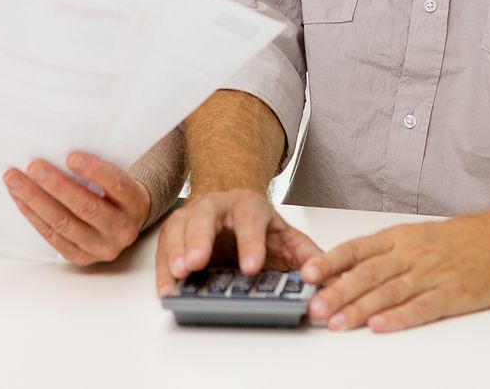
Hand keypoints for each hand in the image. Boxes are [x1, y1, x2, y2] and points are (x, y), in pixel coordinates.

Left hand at [3, 152, 150, 265]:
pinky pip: (52, 236)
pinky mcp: (81, 257)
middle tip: (33, 167)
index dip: (94, 171)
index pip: (117, 184)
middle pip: (86, 207)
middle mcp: (122, 229)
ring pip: (63, 223)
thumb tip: (60, 151)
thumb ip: (99, 168)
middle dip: (56, 185)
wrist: (126, 223)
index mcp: (135, 203)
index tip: (70, 156)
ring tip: (15, 180)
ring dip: (35, 199)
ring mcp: (101, 247)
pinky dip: (33, 215)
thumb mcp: (118, 177)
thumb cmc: (115, 191)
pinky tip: (20, 198)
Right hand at [154, 189, 321, 296]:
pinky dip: (163, 268)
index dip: (250, 243)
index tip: (251, 268)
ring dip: (175, 251)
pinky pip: (164, 247)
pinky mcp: (175, 232)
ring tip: (178, 274)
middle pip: (205, 217)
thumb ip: (307, 255)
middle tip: (196, 263)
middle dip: (199, 239)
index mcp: (250, 206)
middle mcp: (217, 207)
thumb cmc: (259, 226)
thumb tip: (326, 276)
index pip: (250, 220)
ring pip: (179, 228)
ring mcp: (192, 216)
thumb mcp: (287, 236)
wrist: (234, 204)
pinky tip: (166, 287)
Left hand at [301, 215, 489, 332]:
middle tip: (314, 307)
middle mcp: (411, 254)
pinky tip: (380, 326)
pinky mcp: (452, 294)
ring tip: (336, 322)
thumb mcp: (416, 237)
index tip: (307, 274)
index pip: (357, 249)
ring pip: (388, 292)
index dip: (330, 262)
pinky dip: (398, 318)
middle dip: (337, 292)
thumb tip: (344, 270)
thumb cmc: (459, 240)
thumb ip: (383, 254)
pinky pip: (421, 307)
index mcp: (399, 238)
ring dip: (359, 309)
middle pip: (367, 274)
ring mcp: (431, 274)